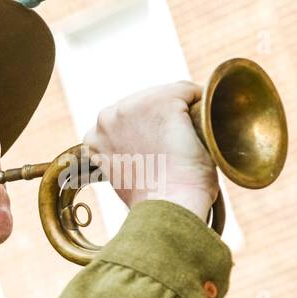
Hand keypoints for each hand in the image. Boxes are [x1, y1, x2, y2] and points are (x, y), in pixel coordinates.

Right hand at [83, 81, 220, 221]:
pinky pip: (190, 92)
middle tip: (177, 146)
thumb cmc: (154, 199)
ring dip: (183, 111)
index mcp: (94, 136)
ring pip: (168, 94)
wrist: (169, 205)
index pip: (127, 118)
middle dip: (165, 118)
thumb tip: (144, 142)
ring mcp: (132, 107)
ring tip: (187, 141)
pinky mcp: (162, 103)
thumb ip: (124, 151)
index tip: (160, 150)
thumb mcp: (124, 174)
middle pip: (146, 102)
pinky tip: (201, 130)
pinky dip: (202, 107)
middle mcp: (107, 117)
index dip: (149, 131)